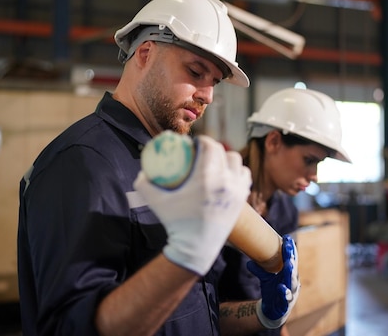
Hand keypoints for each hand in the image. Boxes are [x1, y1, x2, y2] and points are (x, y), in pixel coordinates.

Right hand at [134, 135, 250, 275]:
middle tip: (203, 151)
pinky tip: (230, 173)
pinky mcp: (242, 199)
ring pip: (237, 161)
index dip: (203, 140)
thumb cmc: (176, 223)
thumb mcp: (156, 202)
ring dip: (227, 158)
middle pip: (223, 151)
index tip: (195, 142)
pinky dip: (238, 171)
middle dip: (213, 147)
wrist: (196, 248)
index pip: (210, 146)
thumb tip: (143, 171)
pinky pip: (245, 176)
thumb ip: (144, 184)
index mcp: (206, 178)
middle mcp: (225, 181)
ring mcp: (236, 190)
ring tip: (217, 161)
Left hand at [248, 235, 299, 328]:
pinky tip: (281, 287)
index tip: (287, 238)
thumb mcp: (265, 278)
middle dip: (291, 257)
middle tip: (288, 247)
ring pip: (292, 282)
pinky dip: (284, 292)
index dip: (290, 250)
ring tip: (288, 263)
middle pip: (293, 268)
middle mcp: (292, 282)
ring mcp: (290, 293)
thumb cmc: (273, 291)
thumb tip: (248, 262)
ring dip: (290, 272)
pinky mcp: (286, 303)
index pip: (291, 259)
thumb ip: (259, 270)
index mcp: (289, 274)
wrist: (273, 311)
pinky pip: (286, 297)